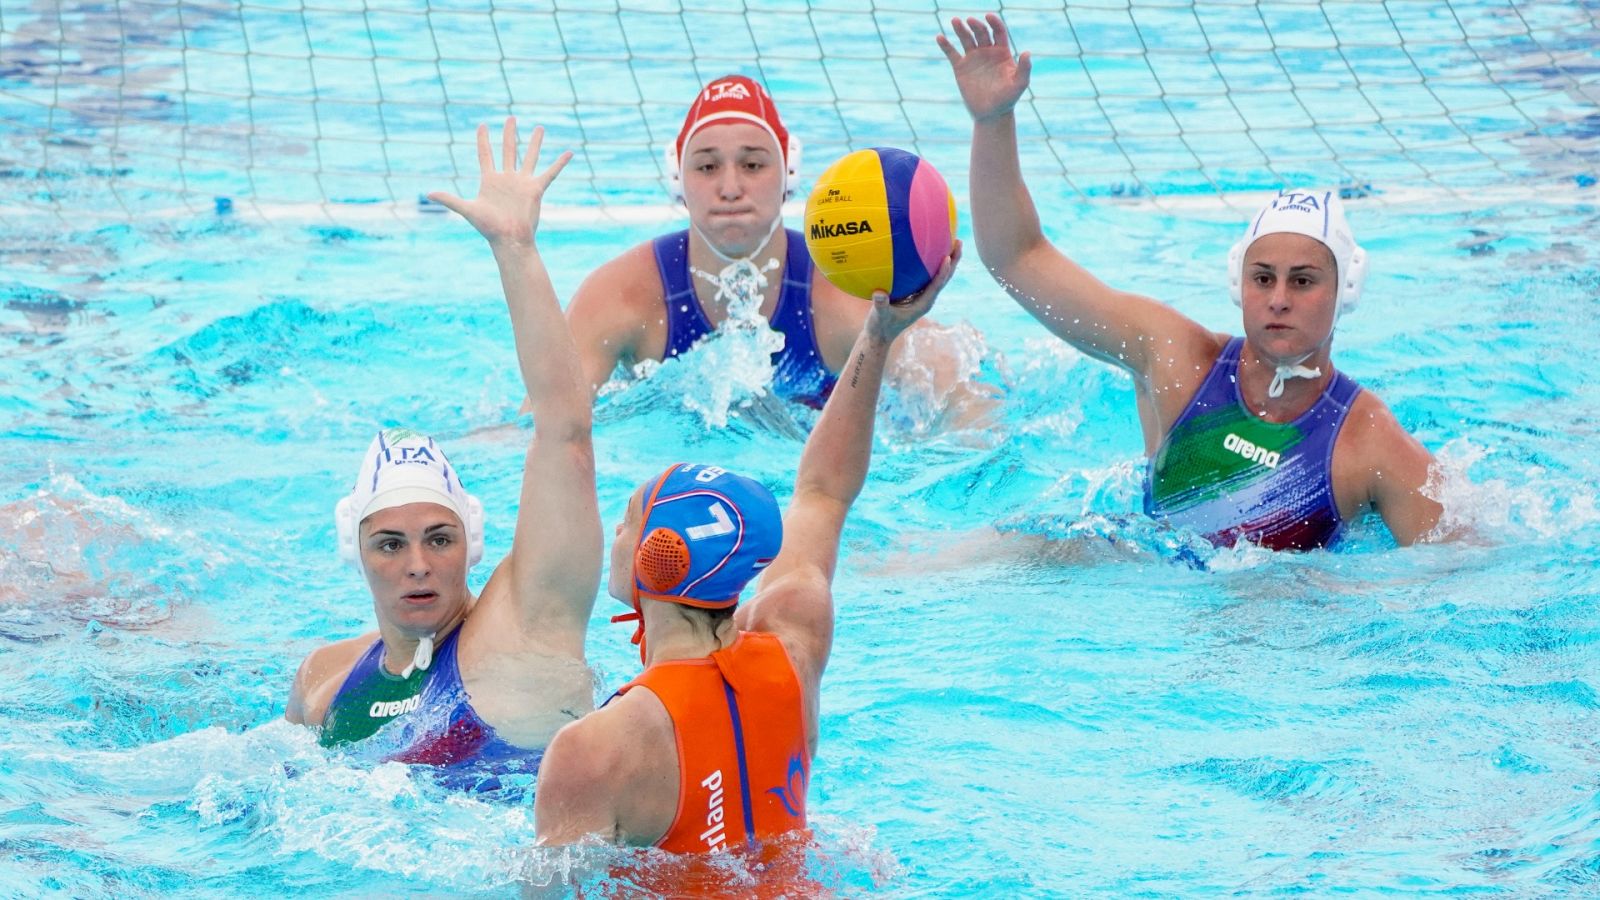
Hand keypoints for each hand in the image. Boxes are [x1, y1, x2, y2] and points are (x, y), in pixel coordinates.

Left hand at [428, 117, 571, 248]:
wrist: (510, 239)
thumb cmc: (489, 228)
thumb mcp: (468, 210)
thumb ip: (450, 199)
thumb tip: (428, 193)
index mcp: (490, 180)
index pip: (485, 154)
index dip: (483, 140)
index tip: (482, 126)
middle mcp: (506, 178)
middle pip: (508, 150)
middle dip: (509, 134)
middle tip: (511, 118)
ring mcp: (522, 182)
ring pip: (529, 157)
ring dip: (535, 142)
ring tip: (539, 128)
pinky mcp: (536, 189)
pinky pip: (550, 173)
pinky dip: (559, 163)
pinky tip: (569, 153)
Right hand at [867, 239, 961, 342]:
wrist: (879, 335)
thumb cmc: (880, 327)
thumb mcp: (879, 316)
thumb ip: (880, 305)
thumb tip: (879, 293)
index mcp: (923, 304)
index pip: (936, 285)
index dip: (943, 272)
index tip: (948, 257)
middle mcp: (926, 298)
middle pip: (944, 277)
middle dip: (953, 260)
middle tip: (958, 241)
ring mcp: (922, 295)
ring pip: (939, 275)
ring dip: (947, 258)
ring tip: (952, 239)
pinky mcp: (915, 292)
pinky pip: (927, 274)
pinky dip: (931, 261)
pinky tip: (929, 247)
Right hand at [936, 13, 1032, 123]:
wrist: (991, 114)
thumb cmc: (1008, 99)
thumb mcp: (1019, 84)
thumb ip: (1024, 68)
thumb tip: (1027, 52)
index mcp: (1002, 52)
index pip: (998, 31)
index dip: (994, 22)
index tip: (988, 16)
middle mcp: (987, 52)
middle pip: (981, 32)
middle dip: (976, 25)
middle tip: (970, 21)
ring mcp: (973, 59)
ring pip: (966, 38)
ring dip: (960, 29)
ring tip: (955, 21)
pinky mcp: (961, 68)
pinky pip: (952, 53)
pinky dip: (945, 45)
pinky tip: (939, 37)